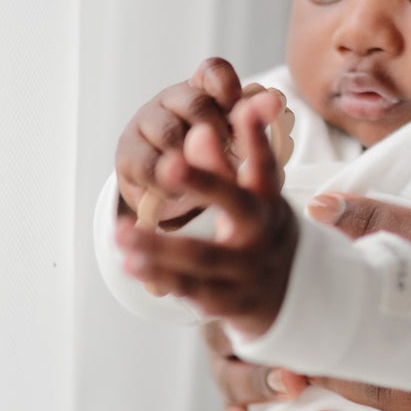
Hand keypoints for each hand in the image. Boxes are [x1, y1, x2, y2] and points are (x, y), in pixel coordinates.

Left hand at [114, 91, 297, 336]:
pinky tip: (130, 264)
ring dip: (161, 247)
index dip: (256, 137)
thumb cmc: (258, 229)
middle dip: (204, 184)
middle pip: (236, 207)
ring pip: (204, 257)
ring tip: (121, 234)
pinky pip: (193, 291)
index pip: (264, 164)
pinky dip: (162, 278)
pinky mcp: (231, 302)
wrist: (290, 293)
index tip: (245, 108)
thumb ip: (222, 163)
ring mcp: (249, 270)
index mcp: (268, 201)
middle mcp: (262, 233)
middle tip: (167, 165)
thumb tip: (198, 130)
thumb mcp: (250, 197)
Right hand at [115, 58, 249, 226]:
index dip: (228, 86)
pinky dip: (168, 183)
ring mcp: (146, 123)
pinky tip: (180, 194)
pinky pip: (149, 166)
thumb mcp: (240, 144)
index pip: (213, 71)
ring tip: (209, 182)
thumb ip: (256, 121)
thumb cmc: (214, 163)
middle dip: (218, 132)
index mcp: (204, 91)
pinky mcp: (127, 154)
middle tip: (231, 158)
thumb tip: (276, 99)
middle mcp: (172, 100)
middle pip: (195, 103)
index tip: (241, 109)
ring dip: (193, 161)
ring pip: (170, 134)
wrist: (177, 197)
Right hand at [205, 195, 410, 410]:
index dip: (248, 292)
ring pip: (229, 382)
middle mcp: (250, 325)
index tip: (280, 304)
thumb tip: (325, 203)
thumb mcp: (396, 248)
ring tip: (291, 390)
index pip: (235, 280)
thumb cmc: (394, 280)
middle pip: (228, 337)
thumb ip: (363, 222)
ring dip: (253, 391)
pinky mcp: (254, 403)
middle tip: (294, 368)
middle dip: (258, 352)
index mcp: (271, 284)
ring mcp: (249, 366)